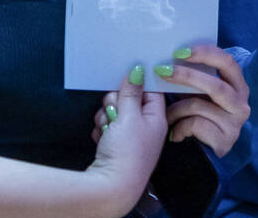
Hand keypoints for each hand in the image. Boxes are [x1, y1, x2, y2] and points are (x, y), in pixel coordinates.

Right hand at [90, 68, 166, 204]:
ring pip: (114, 112)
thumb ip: (131, 92)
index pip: (151, 90)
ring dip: (106, 116)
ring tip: (106, 128)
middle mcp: (146, 127)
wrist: (110, 188)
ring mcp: (131, 137)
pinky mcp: (116, 146)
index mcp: (157, 118)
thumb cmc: (126, 152)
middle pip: (129, 100)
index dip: (136, 84)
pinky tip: (101, 138)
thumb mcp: (129, 117)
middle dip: (115, 102)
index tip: (124, 81)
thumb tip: (138, 70)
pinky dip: (102, 130)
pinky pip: (107, 127)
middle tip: (112, 110)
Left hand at [156, 45, 249, 156]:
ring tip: (165, 115)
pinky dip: (179, 127)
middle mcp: (241, 103)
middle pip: (216, 86)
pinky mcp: (225, 141)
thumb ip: (192, 75)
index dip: (205, 53)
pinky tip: (174, 133)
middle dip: (186, 76)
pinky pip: (194, 126)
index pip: (227, 62)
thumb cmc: (199, 114)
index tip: (180, 51)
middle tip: (163, 71)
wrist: (203, 152)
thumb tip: (168, 57)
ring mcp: (235, 124)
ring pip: (199, 106)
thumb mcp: (198, 92)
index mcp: (238, 85)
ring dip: (176, 109)